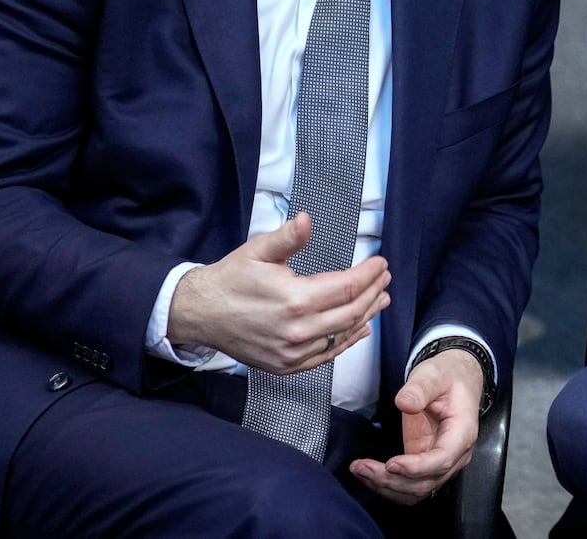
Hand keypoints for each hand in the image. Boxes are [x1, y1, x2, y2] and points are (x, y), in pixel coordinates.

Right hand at [167, 212, 389, 373]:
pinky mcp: (287, 365)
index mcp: (295, 300)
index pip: (348, 287)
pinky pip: (326, 355)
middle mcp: (299, 331)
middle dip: (374, 292)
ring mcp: (294, 352)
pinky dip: (347, 341)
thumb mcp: (258, 251)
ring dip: (367, 316)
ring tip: (381, 299)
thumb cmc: (231, 279)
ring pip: (343, 334)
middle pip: (352, 312)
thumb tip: (307, 220)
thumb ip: (288, 238)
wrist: (201, 313)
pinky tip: (360, 330)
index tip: (381, 263)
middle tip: (385, 278)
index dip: (369, 274)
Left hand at [349, 348, 482, 503]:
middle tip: (362, 467)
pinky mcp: (426, 464)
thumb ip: (419, 388)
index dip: (417, 468)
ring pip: (416, 490)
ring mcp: (441, 463)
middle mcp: (456, 454)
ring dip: (387, 487)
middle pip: (426, 482)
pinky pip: (410, 485)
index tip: (391, 464)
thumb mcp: (433, 374)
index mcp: (462, 432)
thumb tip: (404, 403)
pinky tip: (369, 474)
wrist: (456, 379)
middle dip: (393, 480)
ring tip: (360, 470)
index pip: (442, 459)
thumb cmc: (447, 376)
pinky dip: (389, 485)